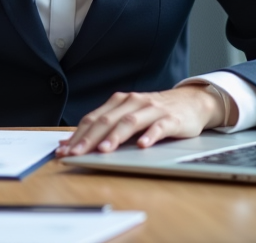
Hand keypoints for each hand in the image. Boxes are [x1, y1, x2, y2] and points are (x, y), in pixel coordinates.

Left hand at [55, 84, 223, 156]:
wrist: (191, 102)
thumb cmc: (154, 112)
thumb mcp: (128, 116)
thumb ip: (104, 127)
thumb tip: (71, 142)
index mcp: (119, 102)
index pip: (93, 119)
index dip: (78, 135)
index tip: (64, 150)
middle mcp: (132, 102)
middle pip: (107, 120)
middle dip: (89, 138)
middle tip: (77, 153)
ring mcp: (152, 109)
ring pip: (130, 122)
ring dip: (115, 137)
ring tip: (104, 150)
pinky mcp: (171, 119)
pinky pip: (159, 127)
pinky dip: (150, 135)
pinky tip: (142, 145)